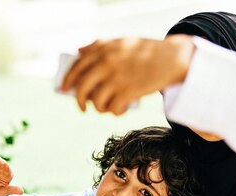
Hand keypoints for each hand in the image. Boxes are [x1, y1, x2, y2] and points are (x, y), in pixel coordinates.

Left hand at [61, 35, 194, 114]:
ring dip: (101, 109)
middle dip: (80, 102)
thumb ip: (100, 45)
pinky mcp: (128, 93)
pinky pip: (113, 109)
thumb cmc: (147, 51)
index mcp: (103, 50)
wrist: (172, 59)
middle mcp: (106, 63)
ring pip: (97, 103)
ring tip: (109, 107)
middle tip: (83, 108)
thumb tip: (78, 51)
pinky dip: (116, 112)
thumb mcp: (122, 42)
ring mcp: (116, 79)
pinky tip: (122, 109)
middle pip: (82, 89)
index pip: (77, 67)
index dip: (68, 80)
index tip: (64, 89)